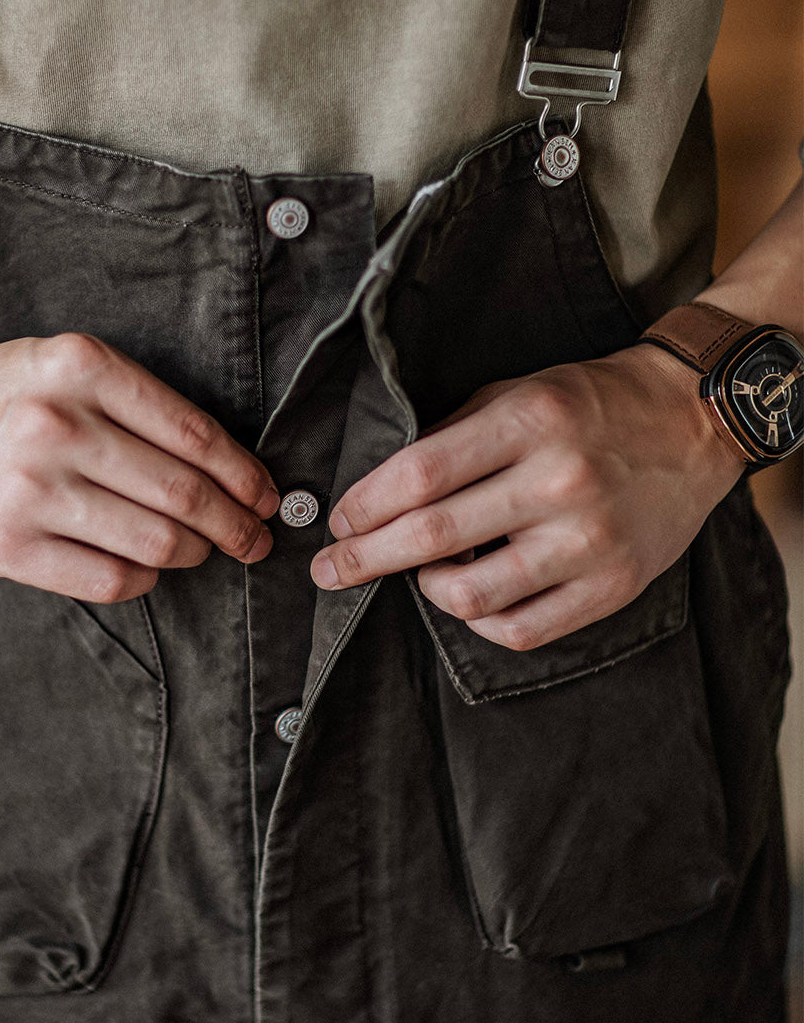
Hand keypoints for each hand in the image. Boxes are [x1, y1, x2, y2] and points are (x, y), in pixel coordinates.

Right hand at [0, 331, 278, 602]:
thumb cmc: (4, 391)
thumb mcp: (70, 366)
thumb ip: (140, 407)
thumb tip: (232, 473)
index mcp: (82, 368)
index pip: (193, 432)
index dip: (244, 474)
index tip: (267, 496)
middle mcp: (56, 426)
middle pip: (182, 493)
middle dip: (236, 523)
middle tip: (256, 537)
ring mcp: (29, 490)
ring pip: (155, 541)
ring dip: (197, 552)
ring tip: (204, 550)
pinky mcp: (7, 546)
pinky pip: (110, 579)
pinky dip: (146, 578)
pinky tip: (149, 567)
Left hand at [309, 345, 745, 649]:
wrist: (693, 424)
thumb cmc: (589, 406)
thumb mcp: (516, 394)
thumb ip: (451, 438)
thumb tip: (375, 495)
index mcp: (531, 422)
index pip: (421, 473)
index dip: (365, 505)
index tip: (337, 523)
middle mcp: (561, 482)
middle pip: (433, 536)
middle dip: (365, 558)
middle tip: (330, 570)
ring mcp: (591, 541)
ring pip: (473, 595)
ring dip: (426, 589)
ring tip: (421, 572)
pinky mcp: (614, 586)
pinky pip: (523, 629)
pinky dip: (479, 621)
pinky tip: (469, 598)